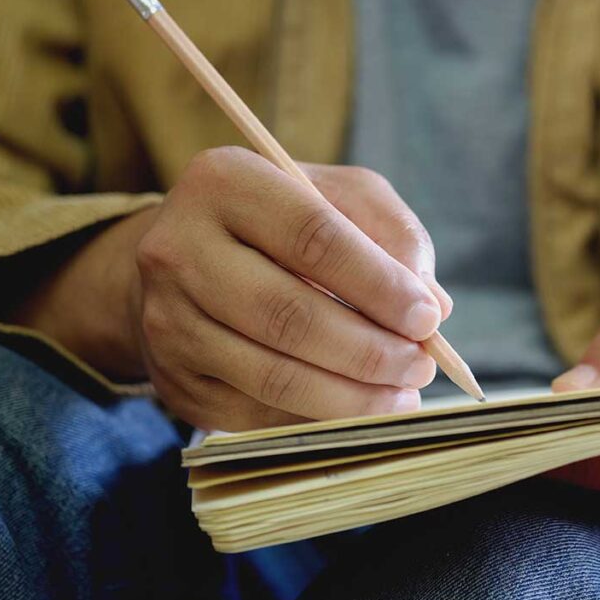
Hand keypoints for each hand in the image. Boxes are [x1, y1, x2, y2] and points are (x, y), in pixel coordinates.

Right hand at [17, 146, 451, 430]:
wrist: (188, 260)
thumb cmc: (282, 223)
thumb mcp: (340, 197)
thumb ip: (392, 235)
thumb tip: (432, 306)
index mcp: (226, 182)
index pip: (312, 237)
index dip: (378, 284)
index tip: (426, 319)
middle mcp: (179, 249)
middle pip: (287, 315)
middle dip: (369, 351)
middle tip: (421, 367)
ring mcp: (167, 319)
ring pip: (272, 376)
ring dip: (351, 397)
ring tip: (401, 396)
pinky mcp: (174, 377)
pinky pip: (256, 411)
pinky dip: (317, 417)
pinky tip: (356, 408)